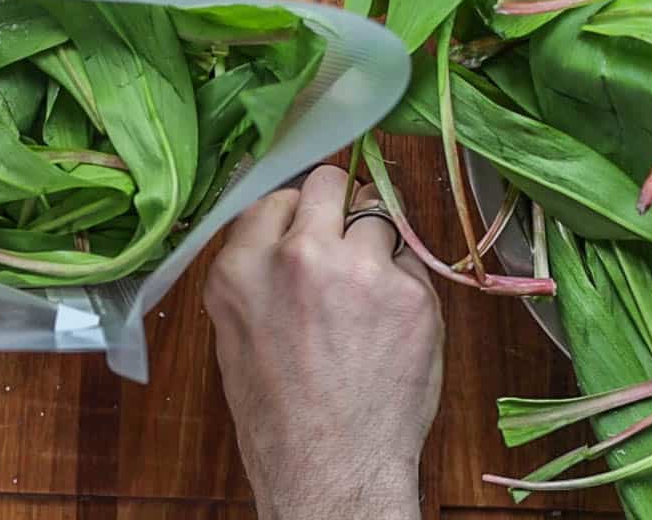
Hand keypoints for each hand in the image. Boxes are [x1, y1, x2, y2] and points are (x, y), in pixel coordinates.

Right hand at [206, 165, 443, 519]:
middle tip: (349, 236)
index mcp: (242, 268)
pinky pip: (412, 259)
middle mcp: (299, 257)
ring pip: (379, 215)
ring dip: (378, 243)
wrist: (332, 469)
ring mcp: (360, 270)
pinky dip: (405, 282)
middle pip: (331, 183)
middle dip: (342, 204)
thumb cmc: (280, 417)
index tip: (310, 227)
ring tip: (370, 293)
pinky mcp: (411, 291)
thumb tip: (287, 229)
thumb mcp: (238, 334)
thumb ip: (258, 272)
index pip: (278, 195)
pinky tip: (391, 325)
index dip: (298, 212)